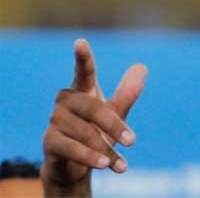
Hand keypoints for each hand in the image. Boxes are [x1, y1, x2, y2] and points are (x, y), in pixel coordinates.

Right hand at [41, 39, 146, 196]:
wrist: (76, 165)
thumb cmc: (96, 132)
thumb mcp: (114, 113)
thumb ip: (126, 94)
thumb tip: (142, 67)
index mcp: (83, 90)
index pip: (84, 71)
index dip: (83, 57)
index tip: (80, 42)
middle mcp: (66, 101)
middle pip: (93, 107)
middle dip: (114, 125)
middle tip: (133, 141)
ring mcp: (55, 120)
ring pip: (84, 131)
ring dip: (105, 149)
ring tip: (122, 165)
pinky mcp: (49, 141)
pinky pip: (71, 148)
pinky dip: (89, 157)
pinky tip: (106, 164)